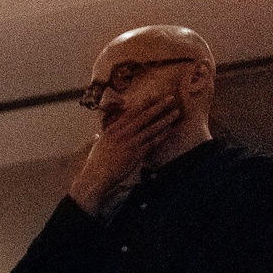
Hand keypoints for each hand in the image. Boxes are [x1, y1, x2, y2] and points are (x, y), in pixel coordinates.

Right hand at [68, 90, 181, 213]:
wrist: (96, 177)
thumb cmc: (96, 162)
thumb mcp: (99, 144)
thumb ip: (104, 136)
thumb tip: (101, 134)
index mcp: (113, 129)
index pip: (131, 112)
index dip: (145, 103)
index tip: (155, 95)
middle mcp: (122, 134)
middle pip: (144, 116)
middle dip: (159, 106)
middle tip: (171, 98)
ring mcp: (130, 143)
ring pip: (151, 128)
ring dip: (165, 119)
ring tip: (176, 113)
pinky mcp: (136, 154)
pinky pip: (152, 143)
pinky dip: (162, 136)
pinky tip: (169, 130)